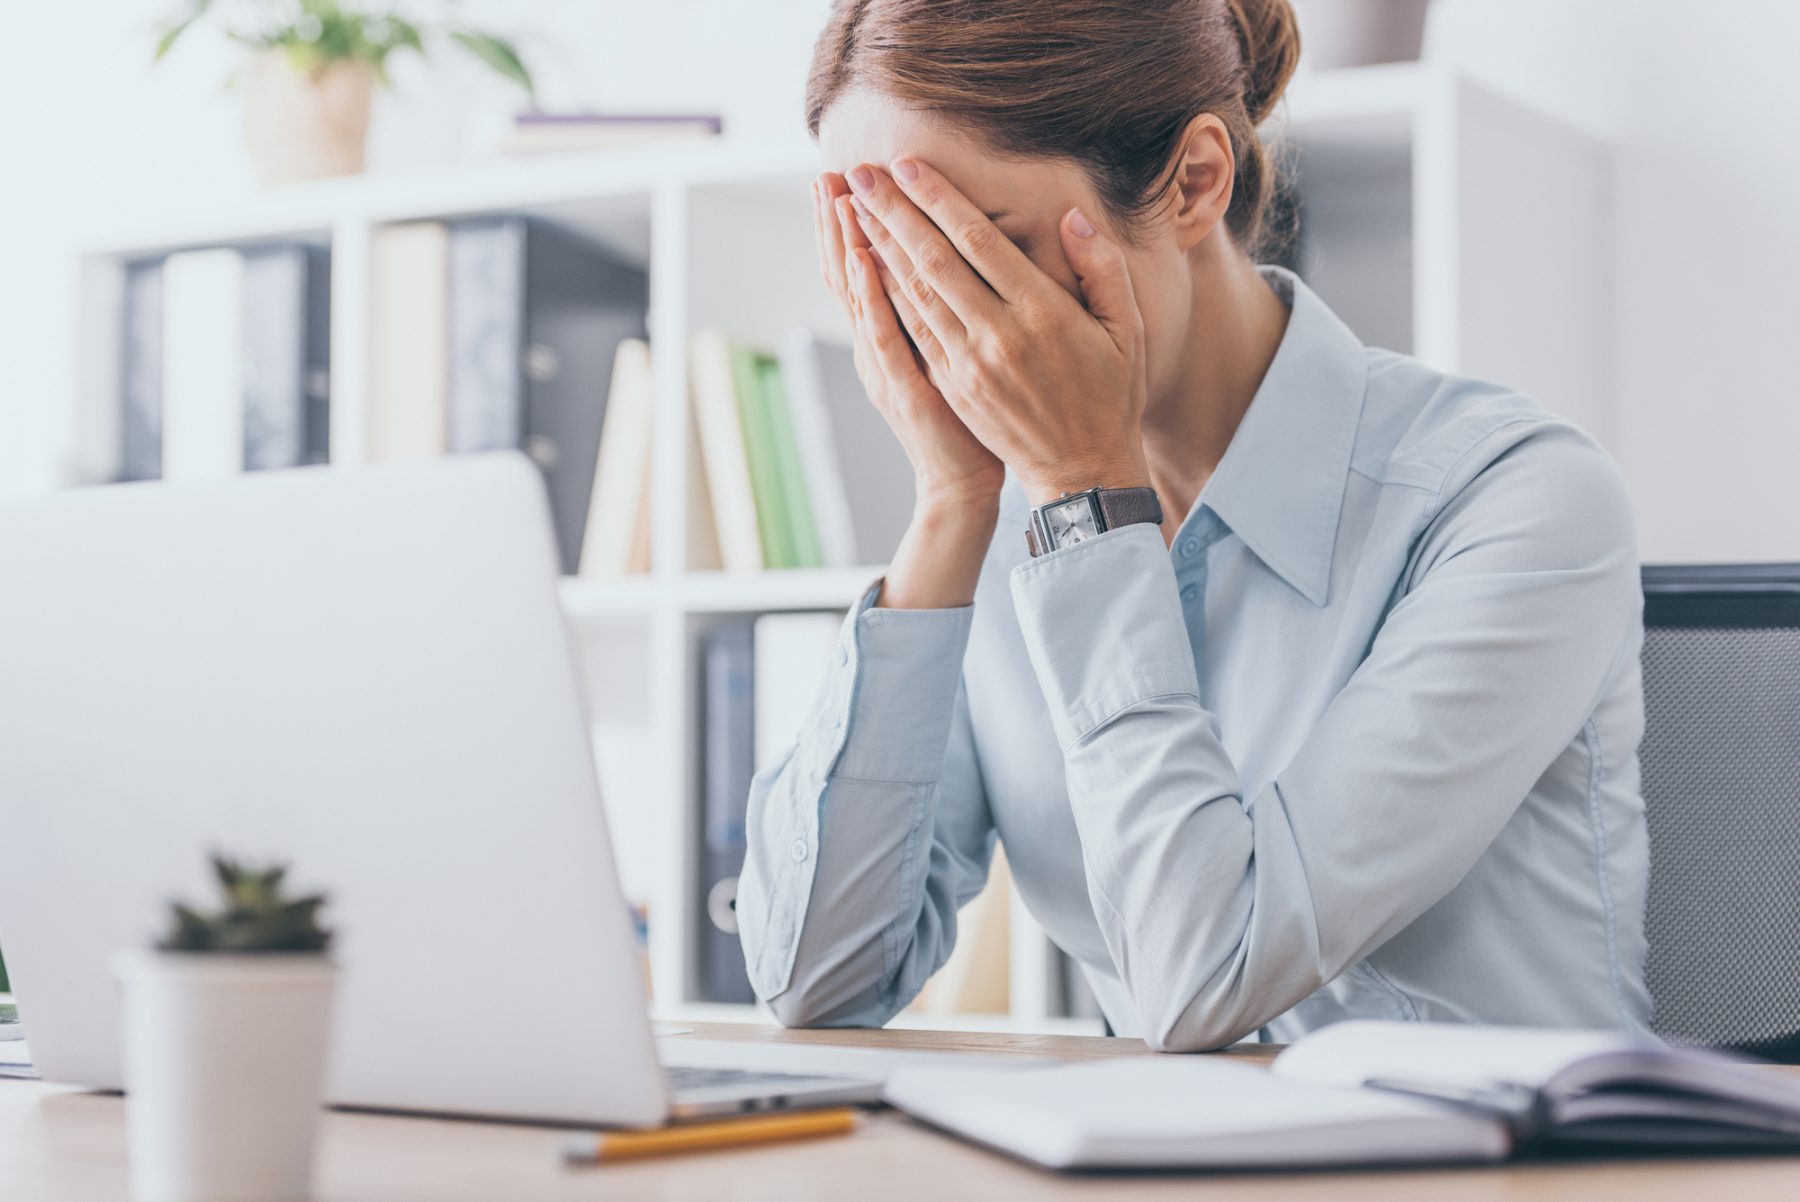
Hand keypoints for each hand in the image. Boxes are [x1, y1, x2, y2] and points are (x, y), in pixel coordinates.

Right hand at [812, 173, 1004, 511]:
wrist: (962, 485)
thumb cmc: (966, 419)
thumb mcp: (945, 355)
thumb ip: (938, 308)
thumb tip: (940, 256)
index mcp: (889, 334)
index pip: (862, 268)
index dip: (852, 224)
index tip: (848, 178)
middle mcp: (876, 346)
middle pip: (848, 273)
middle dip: (839, 221)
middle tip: (831, 170)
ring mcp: (884, 367)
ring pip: (857, 295)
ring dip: (846, 243)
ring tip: (838, 195)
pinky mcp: (903, 388)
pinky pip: (882, 334)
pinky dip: (870, 295)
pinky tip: (864, 257)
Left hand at [843, 159, 1151, 505]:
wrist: (1081, 472)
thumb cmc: (1111, 396)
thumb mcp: (1129, 331)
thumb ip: (1103, 269)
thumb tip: (1072, 219)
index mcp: (1042, 313)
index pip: (979, 242)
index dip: (939, 200)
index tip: (908, 165)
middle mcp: (998, 336)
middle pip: (933, 262)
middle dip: (893, 213)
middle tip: (859, 173)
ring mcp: (968, 365)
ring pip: (914, 294)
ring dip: (879, 249)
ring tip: (852, 209)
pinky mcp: (951, 387)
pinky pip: (912, 332)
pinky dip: (885, 296)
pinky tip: (866, 268)